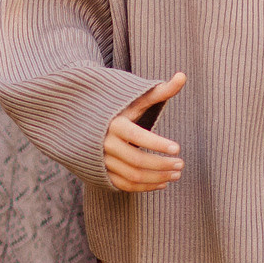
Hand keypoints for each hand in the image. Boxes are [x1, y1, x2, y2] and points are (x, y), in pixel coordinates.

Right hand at [104, 73, 184, 192]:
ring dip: (158, 178)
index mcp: (114, 123)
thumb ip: (159, 91)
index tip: (178, 148)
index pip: (138, 136)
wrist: (80, 121)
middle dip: (162, 164)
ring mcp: (102, 160)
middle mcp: (105, 143)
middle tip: (181, 164)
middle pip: (137, 160)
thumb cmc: (116, 108)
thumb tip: (183, 75)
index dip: (158, 144)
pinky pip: (125, 185)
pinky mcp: (102, 173)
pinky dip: (145, 187)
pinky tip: (162, 183)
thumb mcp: (134, 99)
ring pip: (133, 176)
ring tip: (176, 174)